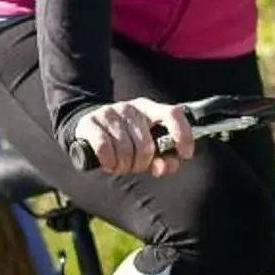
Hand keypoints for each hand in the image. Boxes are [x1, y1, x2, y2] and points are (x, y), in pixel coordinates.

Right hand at [64, 96, 194, 177]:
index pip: (173, 115)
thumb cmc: (124, 140)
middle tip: (133, 166)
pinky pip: (105, 149)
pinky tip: (108, 163)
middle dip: (140, 164)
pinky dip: (108, 162)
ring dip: (123, 166)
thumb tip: (164, 166)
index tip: (185, 154)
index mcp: (150, 109)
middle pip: (146, 146)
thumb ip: (162, 158)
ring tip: (119, 165)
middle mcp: (132, 108)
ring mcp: (110, 112)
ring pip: (125, 151)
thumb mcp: (146, 147)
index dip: (183, 135)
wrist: (89, 127)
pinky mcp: (91, 122)